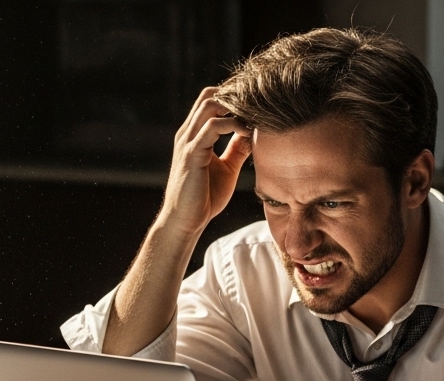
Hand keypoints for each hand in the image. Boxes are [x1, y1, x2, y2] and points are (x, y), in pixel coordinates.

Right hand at [160, 87, 251, 235]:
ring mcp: (188, 141)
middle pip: (209, 95)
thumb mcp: (227, 168)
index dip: (232, 98)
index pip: (210, 100)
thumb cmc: (205, 198)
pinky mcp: (192, 153)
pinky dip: (232, 124)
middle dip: (235, 96)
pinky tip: (248, 132)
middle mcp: (188, 133)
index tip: (256, 108)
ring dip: (235, 107)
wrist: (186, 221)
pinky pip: (212, 127)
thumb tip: (252, 134)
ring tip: (254, 117)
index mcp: (195, 134)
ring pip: (209, 104)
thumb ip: (237, 149)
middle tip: (257, 108)